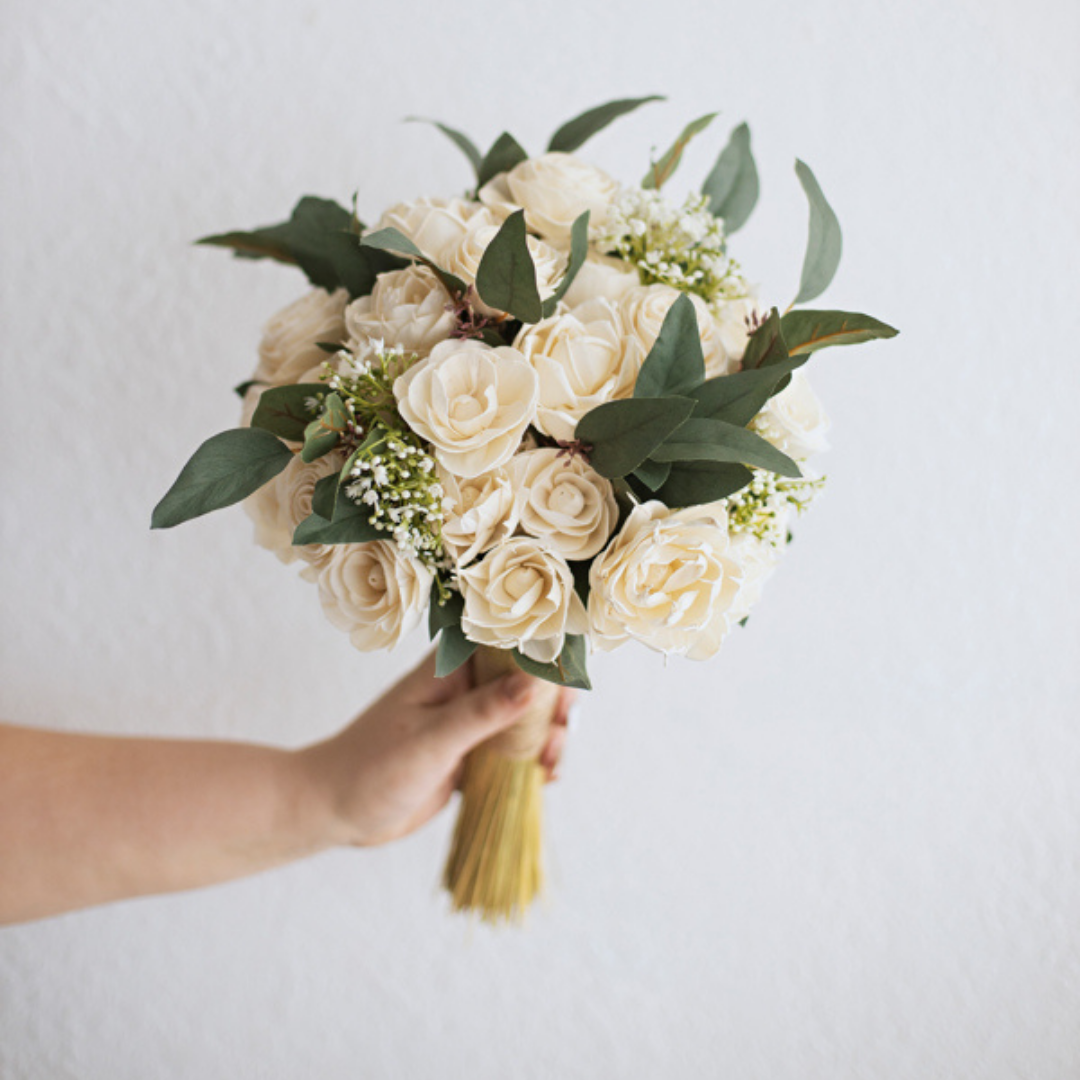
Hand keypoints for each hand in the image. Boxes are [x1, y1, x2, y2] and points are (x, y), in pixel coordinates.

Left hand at [296, 652, 574, 847]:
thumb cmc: (370, 768)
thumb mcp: (430, 742)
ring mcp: (467, 725)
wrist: (332, 811)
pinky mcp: (469, 757)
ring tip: (551, 763)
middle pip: (526, 684)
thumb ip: (481, 714)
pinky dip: (531, 764)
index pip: (507, 646)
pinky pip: (511, 754)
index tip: (569, 686)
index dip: (545, 658)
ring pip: (523, 722)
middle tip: (561, 732)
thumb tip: (534, 683)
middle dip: (552, 706)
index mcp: (449, 670)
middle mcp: (463, 691)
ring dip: (545, 738)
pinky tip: (543, 780)